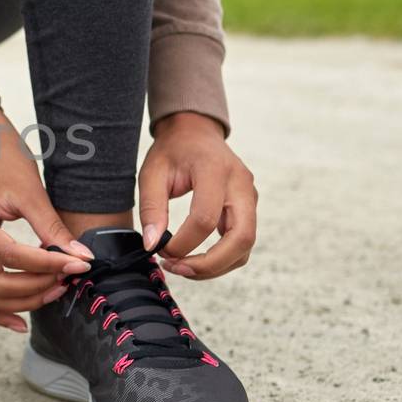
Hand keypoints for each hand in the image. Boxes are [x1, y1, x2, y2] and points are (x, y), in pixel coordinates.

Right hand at [0, 104, 91, 331]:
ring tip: (54, 292)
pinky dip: (0, 308)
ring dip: (21, 301)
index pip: (10, 256)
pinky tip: (22, 320)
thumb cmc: (5, 160)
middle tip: (68, 279)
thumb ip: (53, 228)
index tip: (79, 265)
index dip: (47, 264)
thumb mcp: (32, 191)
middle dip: (35, 287)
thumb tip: (82, 258)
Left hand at [137, 112, 257, 279]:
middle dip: (209, 264)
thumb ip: (151, 208)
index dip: (183, 243)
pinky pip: (242, 242)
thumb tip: (152, 245)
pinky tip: (195, 259)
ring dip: (216, 266)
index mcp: (215, 169)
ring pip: (246, 246)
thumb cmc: (172, 152)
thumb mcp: (151, 173)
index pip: (205, 218)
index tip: (160, 250)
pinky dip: (222, 258)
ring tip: (183, 267)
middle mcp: (241, 184)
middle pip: (241, 238)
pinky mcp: (249, 208)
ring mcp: (250, 196)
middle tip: (177, 268)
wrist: (196, 133)